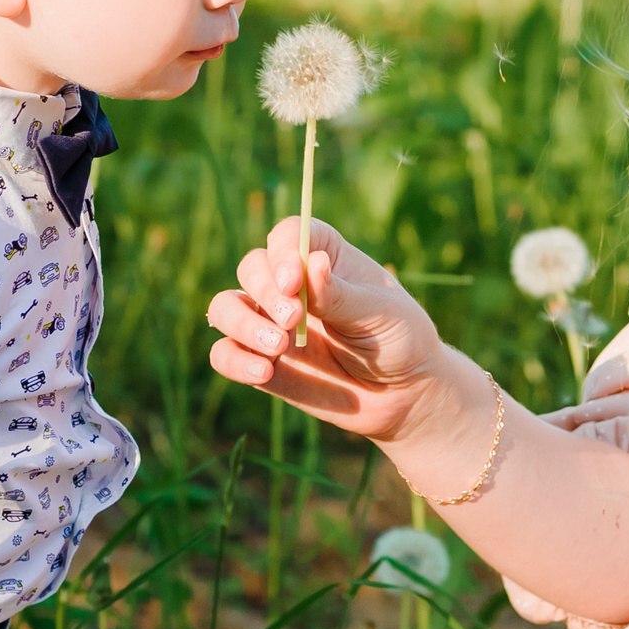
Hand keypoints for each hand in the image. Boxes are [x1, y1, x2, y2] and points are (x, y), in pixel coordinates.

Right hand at [207, 217, 451, 443]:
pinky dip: (234, 361)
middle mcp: (290, 284)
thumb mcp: (381, 313)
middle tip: (293, 319)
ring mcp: (271, 323)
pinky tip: (264, 372)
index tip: (293, 280)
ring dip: (241, 323)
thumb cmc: (399, 338)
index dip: (284, 253)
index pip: (289, 235)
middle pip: (252, 267)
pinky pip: (224, 354)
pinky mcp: (261, 360)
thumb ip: (340, 294)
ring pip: (225, 307)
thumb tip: (313, 263)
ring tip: (279, 347)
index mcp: (324, 255)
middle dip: (265, 291)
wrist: (403, 393)